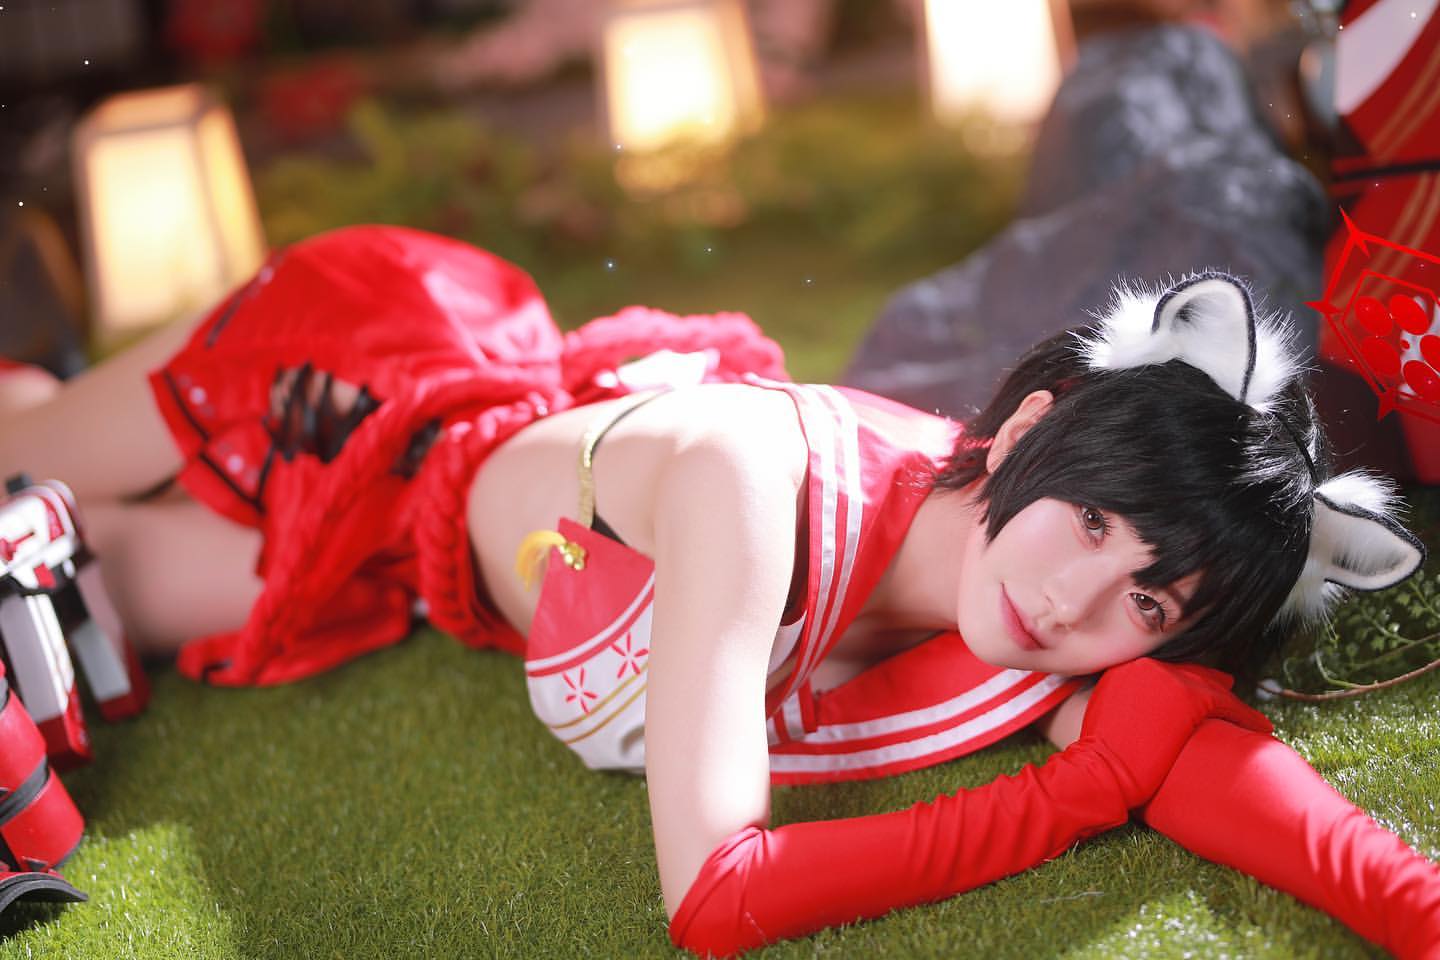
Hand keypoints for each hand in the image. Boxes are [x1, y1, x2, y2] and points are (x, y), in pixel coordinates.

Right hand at [1079, 658, 1272, 806]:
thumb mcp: (1110, 716)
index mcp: (1125, 669)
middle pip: (1190, 673)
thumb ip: (1128, 702)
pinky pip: (1227, 704)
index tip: (1201, 693)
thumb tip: (1144, 713)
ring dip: (1230, 703)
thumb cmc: (1100, 756)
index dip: (1186, 682)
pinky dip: (1245, 716)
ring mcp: (1167, 678)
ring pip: (1211, 687)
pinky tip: (1260, 727)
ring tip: (1248, 717)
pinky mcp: (1188, 697)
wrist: (1099, 770)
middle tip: (1228, 695)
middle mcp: (1146, 666)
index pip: (1166, 671)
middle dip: (1211, 686)